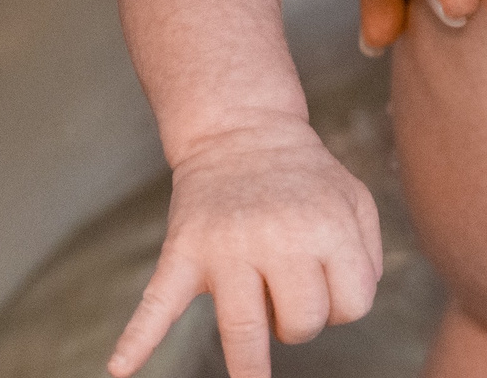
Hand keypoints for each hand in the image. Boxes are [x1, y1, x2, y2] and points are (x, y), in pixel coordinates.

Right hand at [110, 118, 382, 377]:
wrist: (242, 133)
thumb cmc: (305, 178)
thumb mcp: (354, 201)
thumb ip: (366, 256)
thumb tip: (349, 308)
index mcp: (326, 227)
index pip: (351, 306)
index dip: (342, 305)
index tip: (327, 285)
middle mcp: (278, 238)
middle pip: (302, 323)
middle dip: (299, 323)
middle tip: (286, 295)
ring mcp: (227, 247)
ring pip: (245, 330)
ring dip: (250, 367)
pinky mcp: (184, 252)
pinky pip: (158, 303)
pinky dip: (137, 339)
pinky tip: (121, 369)